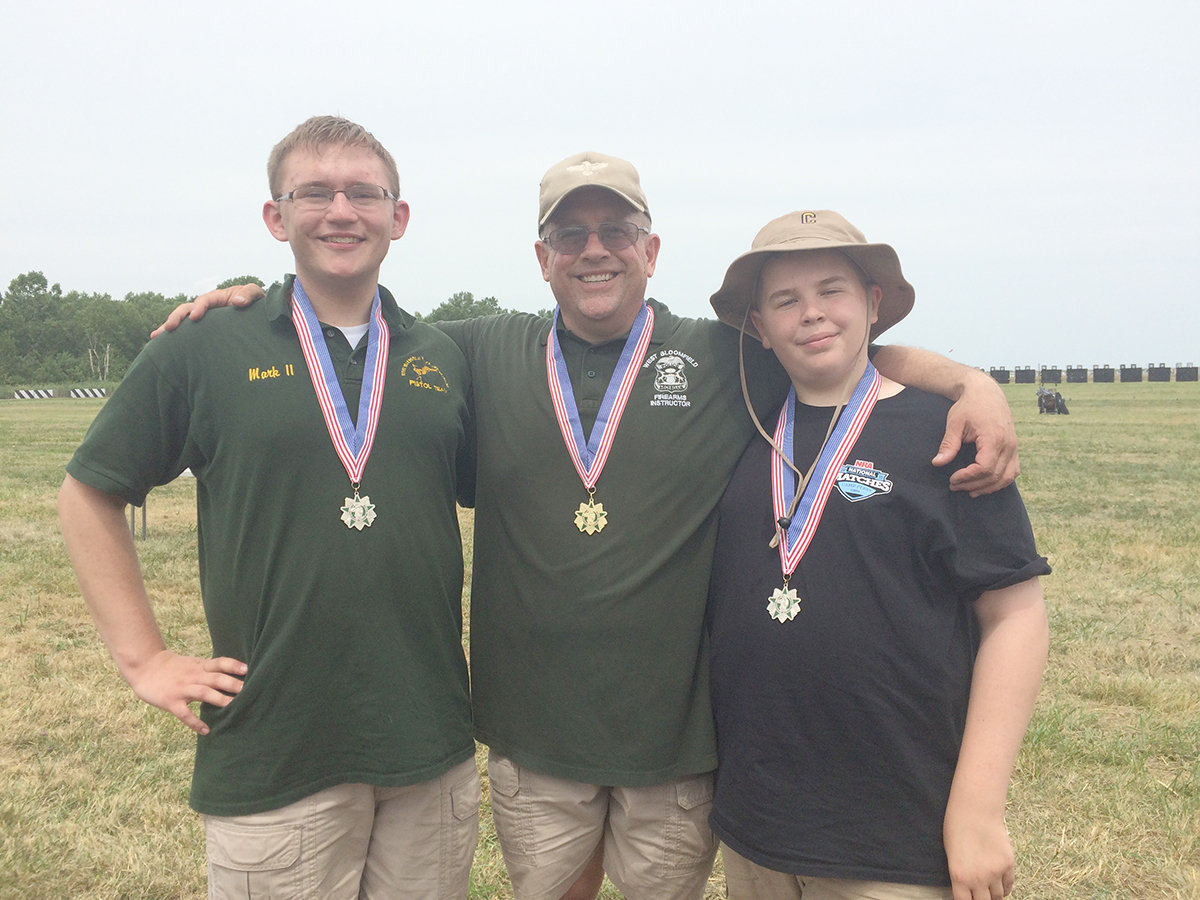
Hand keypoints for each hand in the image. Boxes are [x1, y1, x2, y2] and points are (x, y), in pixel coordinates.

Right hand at [124, 650, 247, 733]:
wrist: (145, 666)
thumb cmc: (172, 667)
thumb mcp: (192, 664)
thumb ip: (208, 669)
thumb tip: (231, 676)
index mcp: (199, 666)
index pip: (219, 663)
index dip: (233, 665)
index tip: (247, 669)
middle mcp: (193, 676)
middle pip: (215, 678)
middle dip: (231, 684)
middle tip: (247, 690)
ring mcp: (182, 689)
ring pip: (204, 693)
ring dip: (219, 699)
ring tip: (234, 707)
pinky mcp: (171, 701)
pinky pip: (185, 713)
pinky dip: (195, 722)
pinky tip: (206, 730)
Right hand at [150, 283, 264, 337]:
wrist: (259, 319)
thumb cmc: (257, 304)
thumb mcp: (256, 294)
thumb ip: (248, 294)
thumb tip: (237, 302)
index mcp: (217, 298)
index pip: (204, 300)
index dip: (198, 307)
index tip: (195, 318)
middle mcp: (206, 309)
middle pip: (186, 310)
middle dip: (176, 318)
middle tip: (169, 329)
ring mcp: (204, 321)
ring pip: (183, 323)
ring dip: (169, 329)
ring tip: (155, 337)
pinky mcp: (204, 334)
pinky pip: (188, 335)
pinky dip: (176, 340)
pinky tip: (163, 348)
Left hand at [933, 373, 1018, 495]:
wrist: (986, 392)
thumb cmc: (969, 406)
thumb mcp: (955, 423)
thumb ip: (948, 445)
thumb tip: (938, 463)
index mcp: (994, 437)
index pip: (985, 467)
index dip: (968, 477)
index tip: (952, 479)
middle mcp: (1008, 444)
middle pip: (994, 476)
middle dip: (973, 484)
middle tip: (954, 486)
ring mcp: (1014, 447)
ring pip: (1007, 477)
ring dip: (988, 487)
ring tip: (969, 490)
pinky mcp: (1014, 448)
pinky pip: (1013, 471)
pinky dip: (1000, 481)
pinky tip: (985, 484)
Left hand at [944, 806, 1015, 899]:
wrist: (975, 810)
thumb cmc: (956, 828)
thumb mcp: (951, 855)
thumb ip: (960, 875)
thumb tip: (967, 889)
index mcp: (959, 877)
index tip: (968, 898)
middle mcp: (978, 879)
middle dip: (981, 899)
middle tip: (980, 895)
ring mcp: (996, 872)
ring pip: (998, 896)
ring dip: (993, 895)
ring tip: (990, 890)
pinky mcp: (1009, 864)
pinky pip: (1009, 885)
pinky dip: (1005, 888)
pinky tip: (1000, 885)